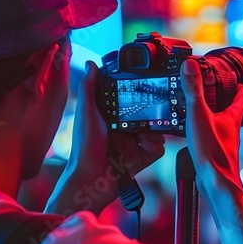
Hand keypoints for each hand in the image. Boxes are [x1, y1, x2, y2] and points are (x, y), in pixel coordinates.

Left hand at [47, 61, 165, 214]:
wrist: (91, 179)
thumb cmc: (84, 147)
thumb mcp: (87, 113)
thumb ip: (89, 88)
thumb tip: (91, 63)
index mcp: (111, 117)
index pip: (129, 100)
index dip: (138, 93)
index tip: (146, 85)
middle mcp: (124, 129)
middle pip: (147, 113)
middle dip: (153, 110)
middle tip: (156, 106)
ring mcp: (134, 144)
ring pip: (156, 130)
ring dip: (154, 129)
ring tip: (145, 132)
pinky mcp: (142, 158)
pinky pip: (158, 147)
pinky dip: (155, 145)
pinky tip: (145, 145)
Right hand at [181, 58, 242, 193]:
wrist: (216, 183)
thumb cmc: (212, 152)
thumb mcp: (199, 115)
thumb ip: (194, 90)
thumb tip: (190, 64)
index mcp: (231, 118)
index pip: (241, 98)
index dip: (240, 87)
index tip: (236, 80)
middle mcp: (231, 130)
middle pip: (231, 111)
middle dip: (224, 100)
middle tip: (214, 91)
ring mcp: (224, 144)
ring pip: (221, 126)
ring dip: (213, 117)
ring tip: (200, 110)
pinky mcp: (215, 155)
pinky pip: (211, 139)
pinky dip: (204, 132)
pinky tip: (193, 135)